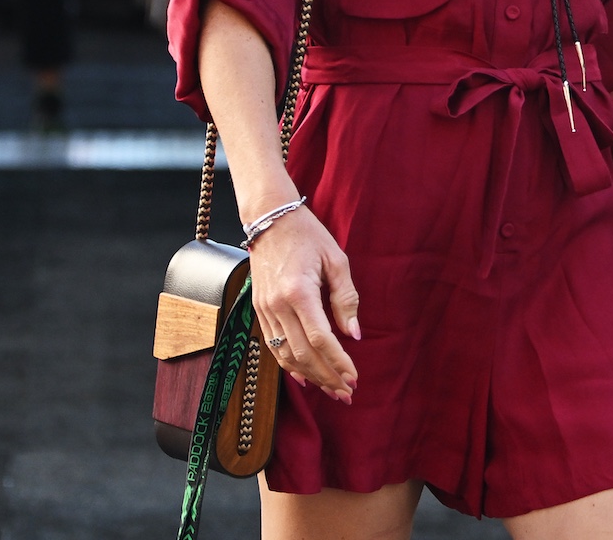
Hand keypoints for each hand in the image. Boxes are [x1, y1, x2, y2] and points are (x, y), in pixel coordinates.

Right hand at [248, 204, 360, 404]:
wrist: (270, 219)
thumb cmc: (308, 235)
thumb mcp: (336, 260)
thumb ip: (346, 299)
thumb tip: (354, 334)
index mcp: (298, 291)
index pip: (321, 339)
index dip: (338, 362)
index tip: (354, 377)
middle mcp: (277, 305)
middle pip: (303, 354)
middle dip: (326, 377)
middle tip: (347, 393)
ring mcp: (264, 309)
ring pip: (285, 355)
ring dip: (309, 376)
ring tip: (331, 390)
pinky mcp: (258, 310)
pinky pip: (273, 346)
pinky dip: (289, 365)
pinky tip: (304, 378)